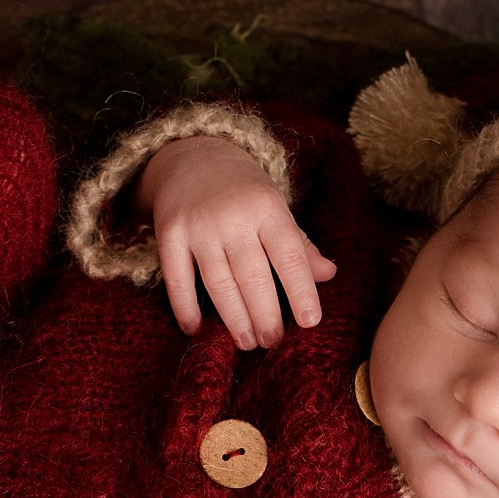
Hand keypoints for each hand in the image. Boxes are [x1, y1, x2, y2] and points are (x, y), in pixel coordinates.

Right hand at [134, 135, 336, 349]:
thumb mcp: (275, 208)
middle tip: (272, 342)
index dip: (302, 292)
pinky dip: (185, 308)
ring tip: (247, 342)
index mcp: (267, 207)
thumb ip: (300, 244)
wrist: (193, 155)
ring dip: (234, 318)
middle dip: (266, 315)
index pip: (290, 256)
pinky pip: (177, 279)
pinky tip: (195, 330)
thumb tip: (329, 274)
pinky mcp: (169, 233)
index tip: (310, 322)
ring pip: (219, 283)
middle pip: (253, 277)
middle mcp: (233, 217)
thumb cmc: (244, 191)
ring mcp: (198, 226)